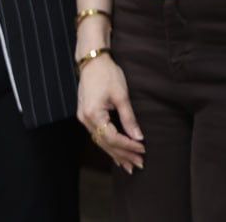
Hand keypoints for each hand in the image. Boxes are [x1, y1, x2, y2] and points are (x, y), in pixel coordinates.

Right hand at [77, 52, 144, 173]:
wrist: (92, 60)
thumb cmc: (107, 73)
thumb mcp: (121, 95)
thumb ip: (129, 118)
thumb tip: (138, 137)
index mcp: (94, 114)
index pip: (112, 137)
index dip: (128, 146)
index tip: (142, 149)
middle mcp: (85, 119)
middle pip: (105, 143)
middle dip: (123, 154)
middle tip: (139, 164)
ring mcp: (83, 118)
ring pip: (100, 142)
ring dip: (115, 153)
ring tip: (129, 165)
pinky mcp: (85, 115)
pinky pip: (97, 135)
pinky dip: (108, 145)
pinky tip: (116, 154)